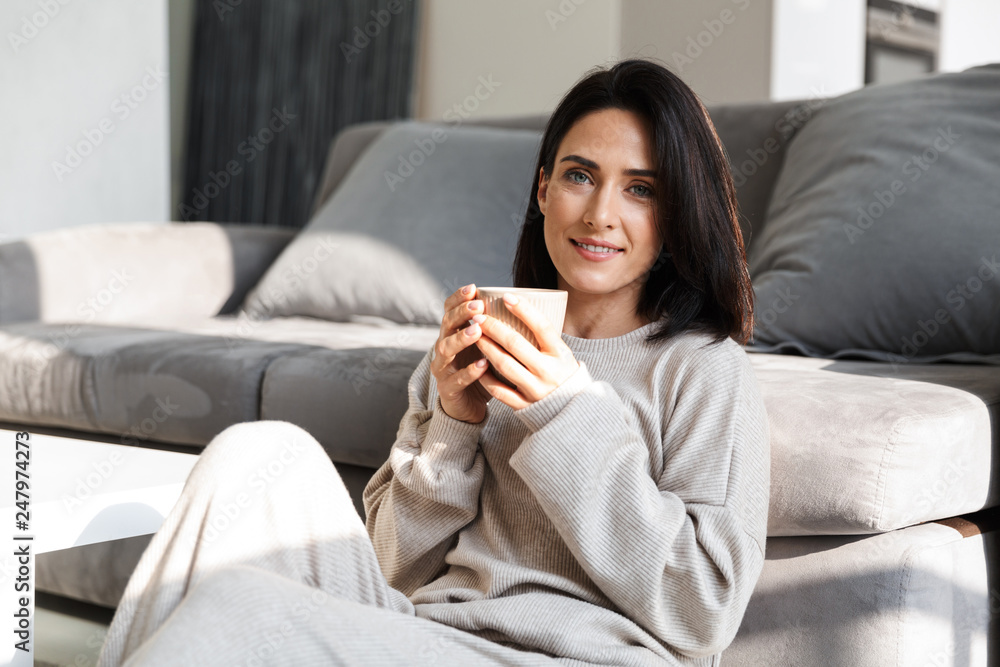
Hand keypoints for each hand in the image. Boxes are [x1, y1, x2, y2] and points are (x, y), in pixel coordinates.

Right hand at [429, 284, 492, 423]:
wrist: (467, 407)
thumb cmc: (480, 371)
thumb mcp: (486, 347)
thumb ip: (494, 329)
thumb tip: (520, 305)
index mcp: (452, 334)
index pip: (449, 310)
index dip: (458, 298)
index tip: (473, 288)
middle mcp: (443, 347)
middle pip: (445, 325)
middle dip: (461, 314)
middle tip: (478, 307)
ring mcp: (443, 368)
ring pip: (446, 350)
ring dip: (462, 338)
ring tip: (477, 331)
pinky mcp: (447, 389)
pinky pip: (456, 379)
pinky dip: (469, 371)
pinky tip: (482, 364)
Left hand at [475, 293, 579, 410]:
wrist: (572, 410)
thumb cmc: (562, 373)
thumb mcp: (561, 353)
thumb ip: (544, 337)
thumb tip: (518, 307)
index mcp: (561, 354)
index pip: (542, 326)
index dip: (524, 310)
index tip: (506, 297)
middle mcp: (549, 371)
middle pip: (516, 344)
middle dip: (493, 327)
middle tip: (479, 317)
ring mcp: (536, 390)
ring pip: (504, 365)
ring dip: (486, 348)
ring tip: (475, 335)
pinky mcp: (525, 406)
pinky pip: (499, 391)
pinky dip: (486, 377)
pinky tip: (477, 364)